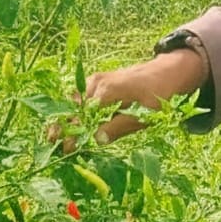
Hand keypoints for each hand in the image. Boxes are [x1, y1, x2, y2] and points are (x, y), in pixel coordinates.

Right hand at [48, 48, 207, 148]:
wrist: (168, 72)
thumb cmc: (161, 94)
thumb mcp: (144, 115)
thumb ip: (118, 127)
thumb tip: (95, 140)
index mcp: (108, 90)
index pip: (84, 115)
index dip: (73, 133)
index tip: (66, 149)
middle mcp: (98, 82)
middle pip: (74, 106)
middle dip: (62, 124)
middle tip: (51, 142)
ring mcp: (97, 80)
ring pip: (75, 101)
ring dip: (67, 118)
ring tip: (55, 135)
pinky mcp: (99, 81)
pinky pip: (82, 97)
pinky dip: (75, 110)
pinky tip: (71, 123)